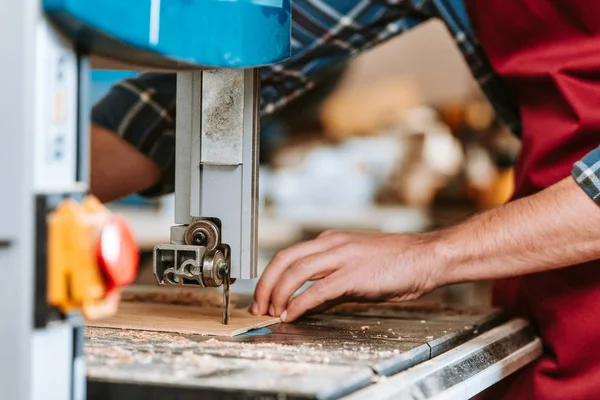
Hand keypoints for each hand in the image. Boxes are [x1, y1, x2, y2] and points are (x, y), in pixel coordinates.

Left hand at [251, 230, 441, 321]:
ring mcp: (342, 257)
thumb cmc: (397, 263)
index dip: (269, 277)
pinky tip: (292, 314)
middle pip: (283, 260)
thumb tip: (307, 303)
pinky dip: (299, 304)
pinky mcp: (354, 275)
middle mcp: (331, 244)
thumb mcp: (356, 267)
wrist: (426, 257)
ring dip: (278, 294)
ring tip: (272, 312)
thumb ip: (330, 283)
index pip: (288, 255)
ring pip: (295, 272)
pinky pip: (317, 290)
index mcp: (330, 241)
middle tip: (259, 306)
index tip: (263, 295)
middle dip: (265, 285)